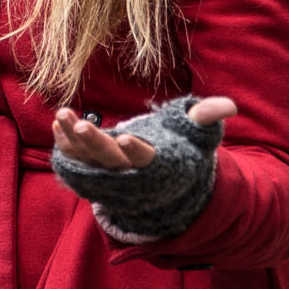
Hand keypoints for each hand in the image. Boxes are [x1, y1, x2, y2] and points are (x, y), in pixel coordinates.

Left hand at [49, 96, 235, 242]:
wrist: (161, 182)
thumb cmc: (181, 151)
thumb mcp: (197, 135)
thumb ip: (208, 117)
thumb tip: (229, 106)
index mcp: (155, 164)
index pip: (144, 160)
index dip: (135, 151)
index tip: (126, 137)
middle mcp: (128, 172)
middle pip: (109, 160)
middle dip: (95, 143)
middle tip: (82, 124)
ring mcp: (107, 174)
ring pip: (86, 161)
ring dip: (72, 139)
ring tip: (62, 115)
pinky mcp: (92, 170)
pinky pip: (75, 159)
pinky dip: (66, 144)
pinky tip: (58, 124)